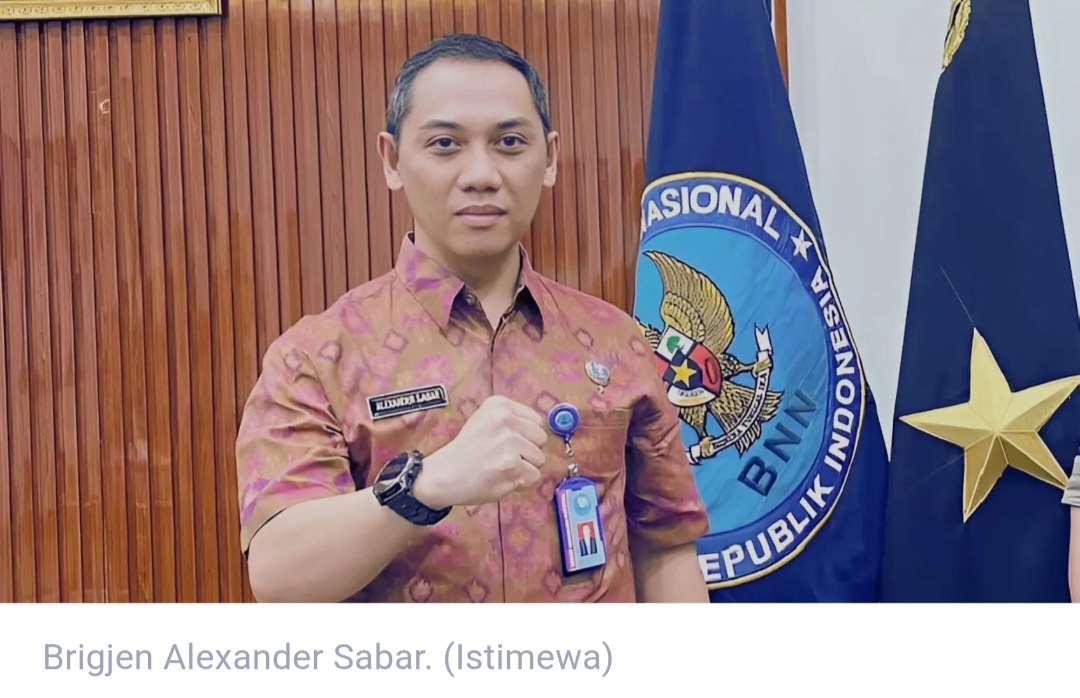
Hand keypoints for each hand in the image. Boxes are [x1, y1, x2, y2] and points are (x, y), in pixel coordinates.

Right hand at [412, 395, 547, 508]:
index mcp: (499, 404)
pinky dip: (521, 482)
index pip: (536, 421)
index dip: (525, 436)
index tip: (506, 442)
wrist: (443, 474)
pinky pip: (534, 476)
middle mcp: (505, 419)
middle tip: (504, 457)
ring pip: (539, 459)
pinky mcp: (512, 465)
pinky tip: (501, 477)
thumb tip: (542, 432)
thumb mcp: (486, 421)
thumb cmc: (467, 451)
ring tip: (501, 467)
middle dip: (528, 451)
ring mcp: (510, 442)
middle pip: (541, 438)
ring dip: (524, 467)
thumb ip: (513, 421)